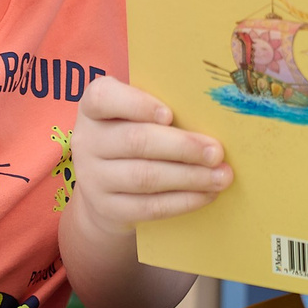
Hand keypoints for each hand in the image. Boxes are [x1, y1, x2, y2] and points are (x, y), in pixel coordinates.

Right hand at [68, 75, 231, 238]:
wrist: (106, 189)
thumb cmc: (133, 136)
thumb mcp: (135, 115)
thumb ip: (161, 109)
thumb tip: (213, 114)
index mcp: (93, 107)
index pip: (103, 98)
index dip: (136, 104)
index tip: (169, 114)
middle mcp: (87, 140)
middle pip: (135, 142)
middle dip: (182, 147)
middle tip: (217, 152)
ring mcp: (93, 177)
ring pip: (145, 177)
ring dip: (189, 177)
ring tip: (221, 176)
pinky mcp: (107, 208)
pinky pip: (148, 207)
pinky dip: (182, 201)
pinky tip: (207, 194)